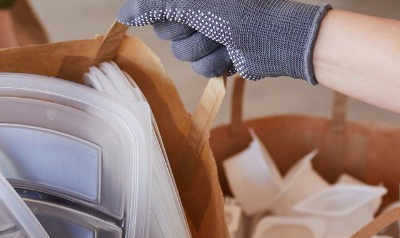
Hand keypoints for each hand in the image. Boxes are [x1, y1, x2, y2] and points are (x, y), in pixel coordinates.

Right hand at [118, 0, 330, 82]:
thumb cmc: (239, 10)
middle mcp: (199, 10)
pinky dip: (217, 62)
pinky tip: (233, 53)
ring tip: (225, 37)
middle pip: (167, 30)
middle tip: (209, 22)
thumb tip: (123, 14)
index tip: (186, 13)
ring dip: (204, 48)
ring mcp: (209, 33)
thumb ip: (153, 5)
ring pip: (184, 53)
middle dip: (187, 30)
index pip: (156, 7)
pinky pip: (201, 69)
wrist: (276, 37)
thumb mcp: (189, 2)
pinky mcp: (219, 57)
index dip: (166, 12)